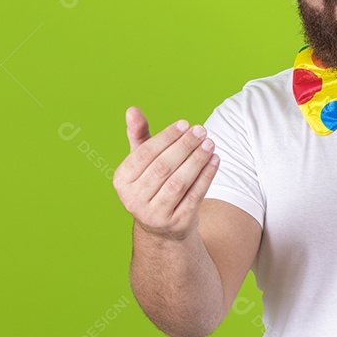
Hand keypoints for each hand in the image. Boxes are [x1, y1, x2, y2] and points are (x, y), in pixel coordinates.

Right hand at [112, 106, 220, 240]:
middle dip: (184, 146)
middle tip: (201, 130)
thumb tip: (132, 109)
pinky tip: (215, 160)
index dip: (166, 137)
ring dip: (197, 160)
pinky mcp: (176, 223)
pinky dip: (206, 176)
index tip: (185, 124)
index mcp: (122, 181)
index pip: (145, 154)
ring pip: (179, 183)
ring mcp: (155, 215)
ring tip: (210, 144)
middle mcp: (133, 200)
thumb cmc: (152, 183)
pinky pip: (194, 196)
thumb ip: (139, 135)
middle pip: (163, 168)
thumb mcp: (143, 161)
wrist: (162, 227)